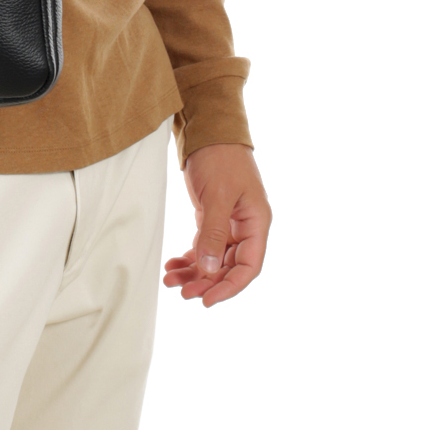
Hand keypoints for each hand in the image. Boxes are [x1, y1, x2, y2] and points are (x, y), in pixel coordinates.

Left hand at [163, 144, 270, 305]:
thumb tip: (209, 269)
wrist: (208, 129)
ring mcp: (229, 223)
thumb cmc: (220, 157)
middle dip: (206, 282)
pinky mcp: (213, 217)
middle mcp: (246, 226)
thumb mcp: (218, 195)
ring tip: (170, 281)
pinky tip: (173, 266)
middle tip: (182, 293)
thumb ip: (213, 232)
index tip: (207, 300)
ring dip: (194, 272)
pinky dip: (189, 258)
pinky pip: (204, 246)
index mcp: (257, 223)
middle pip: (229, 266)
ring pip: (214, 259)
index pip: (248, 266)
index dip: (229, 287)